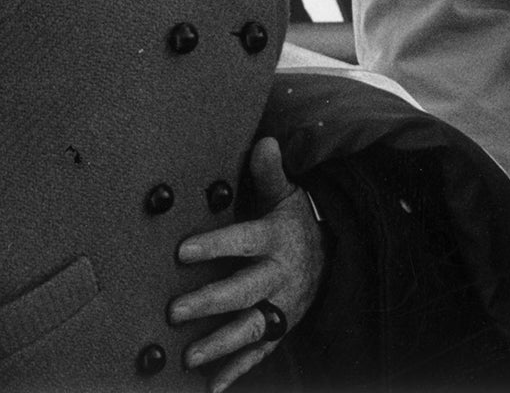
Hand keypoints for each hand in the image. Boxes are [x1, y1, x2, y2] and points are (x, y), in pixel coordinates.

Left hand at [168, 137, 326, 392]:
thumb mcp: (288, 193)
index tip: (182, 251)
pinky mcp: (282, 328)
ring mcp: (283, 306)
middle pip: (245, 291)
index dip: (216, 246)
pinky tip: (212, 386)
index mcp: (278, 239)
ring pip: (252, 328)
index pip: (245, 241)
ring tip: (187, 357)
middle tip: (174, 310)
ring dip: (220, 344)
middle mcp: (281, 276)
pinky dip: (237, 371)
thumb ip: (270, 173)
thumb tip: (265, 141)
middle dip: (210, 302)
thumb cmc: (296, 221)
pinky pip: (260, 353)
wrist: (335, 256)